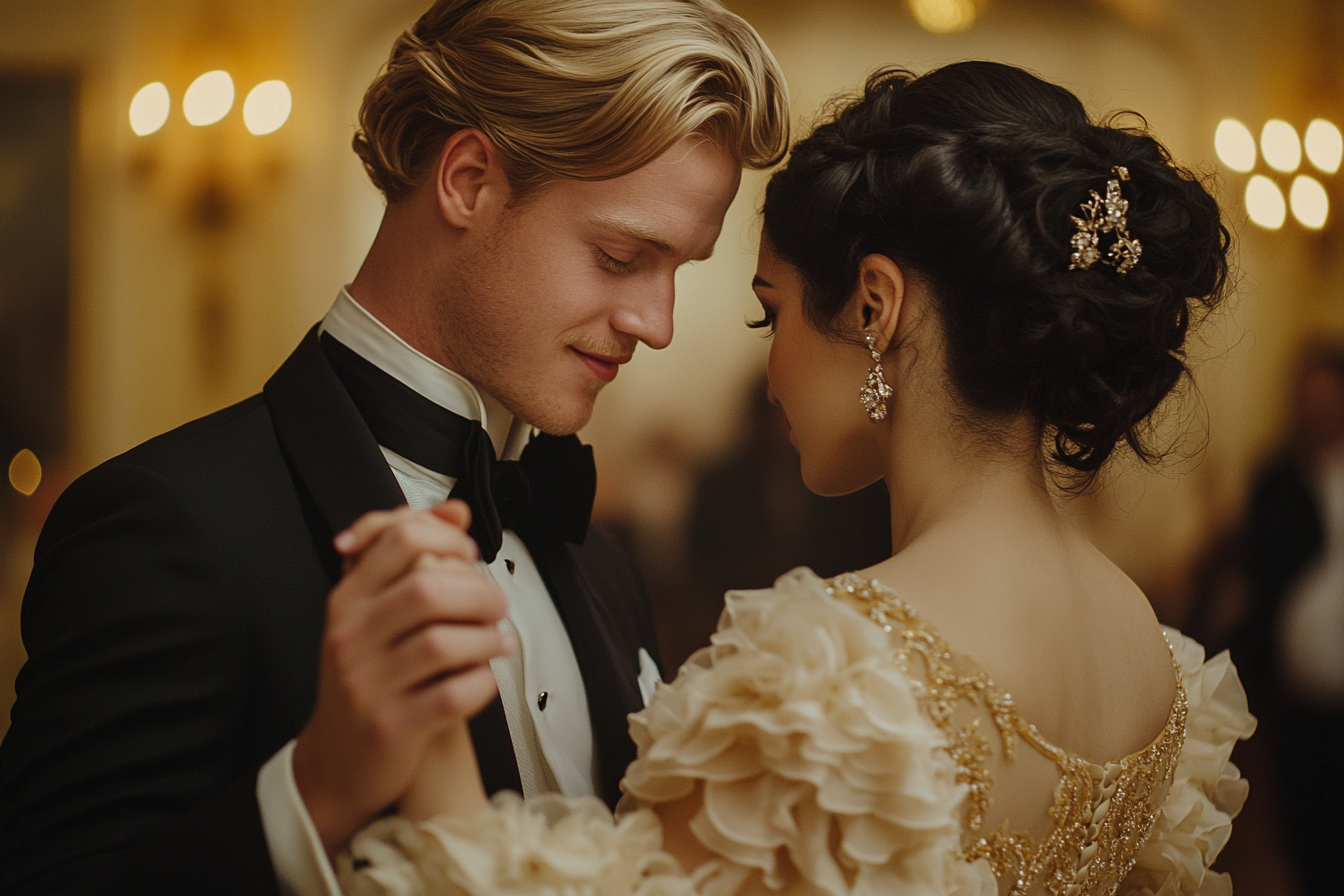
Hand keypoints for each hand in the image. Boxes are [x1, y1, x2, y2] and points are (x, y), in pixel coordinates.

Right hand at [292, 501, 511, 851]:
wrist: (337, 761)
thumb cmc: (367, 676)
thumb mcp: (373, 612)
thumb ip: (411, 557)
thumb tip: (457, 511)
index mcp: (347, 599)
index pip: (403, 539)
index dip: (451, 540)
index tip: (468, 558)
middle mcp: (350, 637)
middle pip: (429, 588)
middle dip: (478, 591)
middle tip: (496, 604)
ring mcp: (367, 684)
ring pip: (443, 643)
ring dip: (486, 638)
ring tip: (498, 640)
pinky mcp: (391, 728)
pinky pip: (453, 695)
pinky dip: (482, 682)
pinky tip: (485, 676)